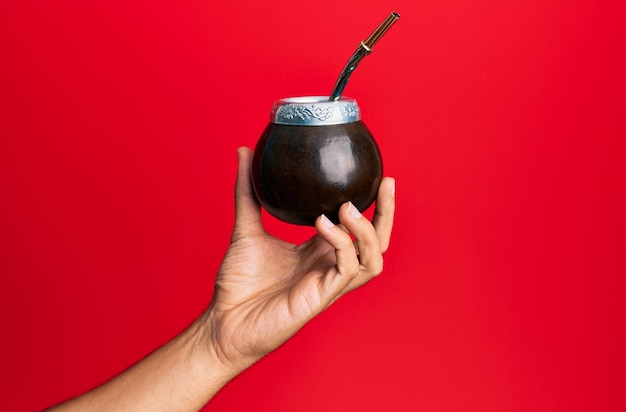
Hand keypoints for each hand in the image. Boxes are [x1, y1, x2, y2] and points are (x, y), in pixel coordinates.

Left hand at [202, 147, 394, 371]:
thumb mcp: (246, 227)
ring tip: (348, 206)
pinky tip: (322, 224)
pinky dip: (341, 243)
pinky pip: (347, 268)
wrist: (223, 320)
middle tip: (386, 183)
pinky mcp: (321, 297)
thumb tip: (244, 152)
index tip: (374, 175)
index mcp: (319, 251)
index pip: (358, 226)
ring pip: (373, 258)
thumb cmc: (238, 282)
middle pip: (377, 241)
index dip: (372, 204)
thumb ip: (247, 192)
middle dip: (387, 213)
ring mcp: (329, 283)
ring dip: (369, 230)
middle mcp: (330, 266)